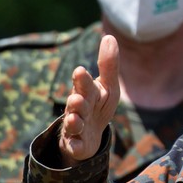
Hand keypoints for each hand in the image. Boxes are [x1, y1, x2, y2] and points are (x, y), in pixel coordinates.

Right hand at [58, 34, 120, 165]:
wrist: (90, 136)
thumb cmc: (98, 105)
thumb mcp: (108, 87)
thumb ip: (108, 65)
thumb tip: (109, 36)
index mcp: (86, 92)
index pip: (84, 84)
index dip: (82, 79)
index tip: (80, 71)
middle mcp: (78, 108)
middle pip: (76, 104)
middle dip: (76, 100)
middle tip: (76, 97)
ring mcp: (75, 126)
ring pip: (73, 124)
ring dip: (74, 122)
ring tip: (75, 118)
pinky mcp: (76, 144)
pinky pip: (74, 146)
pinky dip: (75, 145)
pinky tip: (77, 145)